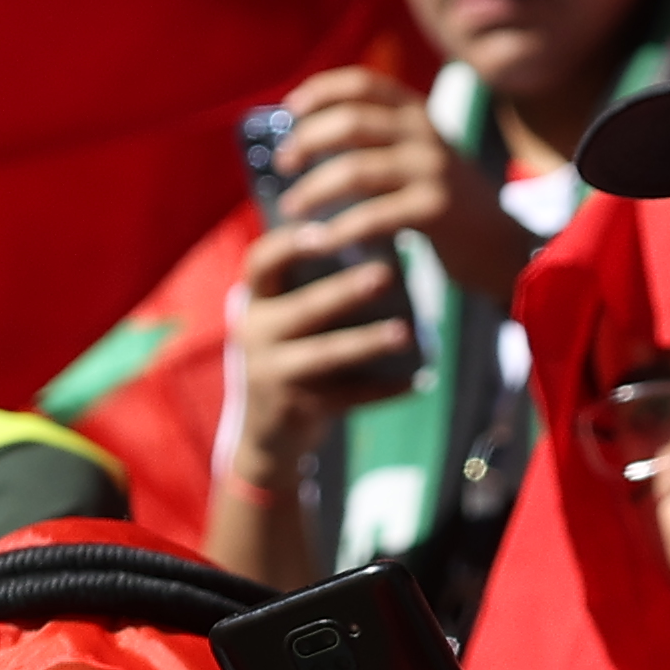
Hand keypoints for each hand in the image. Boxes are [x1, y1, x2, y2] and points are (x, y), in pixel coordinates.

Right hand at [219, 246, 424, 494]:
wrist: (267, 438)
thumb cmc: (288, 363)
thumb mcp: (283, 327)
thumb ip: (310, 295)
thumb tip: (383, 261)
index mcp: (254, 306)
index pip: (260, 263)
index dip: (288, 244)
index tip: (325, 230)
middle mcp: (255, 336)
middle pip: (304, 308)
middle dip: (345, 291)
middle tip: (385, 274)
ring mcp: (273, 375)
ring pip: (327, 355)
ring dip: (369, 342)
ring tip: (406, 332)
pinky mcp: (297, 409)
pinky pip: (348, 397)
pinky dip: (383, 390)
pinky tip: (415, 381)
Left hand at [267, 65, 534, 304]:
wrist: (501, 245)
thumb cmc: (447, 204)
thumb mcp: (420, 157)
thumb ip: (381, 141)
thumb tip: (312, 138)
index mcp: (417, 115)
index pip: (364, 84)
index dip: (323, 90)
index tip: (291, 107)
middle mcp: (424, 134)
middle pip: (352, 121)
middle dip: (308, 140)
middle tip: (283, 164)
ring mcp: (432, 170)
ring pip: (356, 169)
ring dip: (314, 189)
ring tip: (291, 209)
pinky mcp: (435, 210)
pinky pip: (374, 217)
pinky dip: (339, 231)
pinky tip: (318, 243)